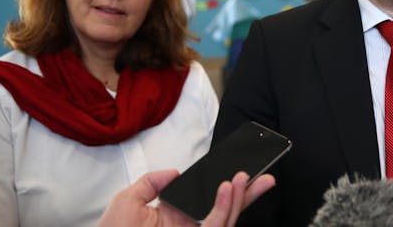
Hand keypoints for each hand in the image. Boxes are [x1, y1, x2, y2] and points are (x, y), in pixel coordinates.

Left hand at [97, 169, 274, 226]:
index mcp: (177, 219)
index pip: (209, 201)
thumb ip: (151, 182)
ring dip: (239, 197)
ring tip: (245, 177)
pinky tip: (228, 190)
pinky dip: (224, 208)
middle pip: (226, 210)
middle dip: (247, 194)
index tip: (239, 171)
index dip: (228, 189)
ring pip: (225, 219)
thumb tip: (173, 172)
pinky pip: (215, 226)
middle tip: (264, 176)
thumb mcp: (127, 201)